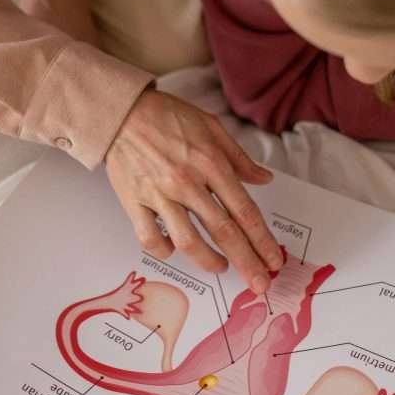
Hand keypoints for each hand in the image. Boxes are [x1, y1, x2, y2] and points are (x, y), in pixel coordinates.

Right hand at [105, 89, 282, 292]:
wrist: (121, 111)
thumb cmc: (167, 116)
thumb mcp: (211, 126)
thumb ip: (239, 158)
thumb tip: (264, 179)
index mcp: (210, 163)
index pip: (244, 211)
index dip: (262, 240)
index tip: (273, 259)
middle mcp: (187, 182)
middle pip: (223, 232)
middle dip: (246, 261)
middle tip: (260, 283)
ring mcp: (159, 195)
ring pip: (188, 241)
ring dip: (209, 261)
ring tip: (221, 267)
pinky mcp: (134, 202)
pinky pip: (150, 238)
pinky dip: (165, 250)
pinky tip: (174, 250)